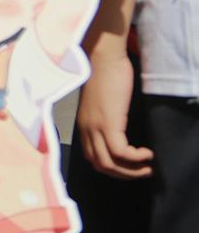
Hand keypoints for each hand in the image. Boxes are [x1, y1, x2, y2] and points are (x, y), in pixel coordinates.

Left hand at [77, 47, 152, 178]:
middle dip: (123, 174)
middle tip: (143, 171)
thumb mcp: (105, 103)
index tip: (130, 167)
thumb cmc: (107, 75)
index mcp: (85, 125)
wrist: (104, 57)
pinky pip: (121, 152)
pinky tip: (148, 153)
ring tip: (148, 166)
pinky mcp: (108, 123)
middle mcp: (86, 129)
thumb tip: (124, 132)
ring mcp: (96, 127)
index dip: (112, 168)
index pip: (92, 158)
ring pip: (109, 163)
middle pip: (100, 166)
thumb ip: (109, 118)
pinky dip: (136, 157)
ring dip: (131, 171)